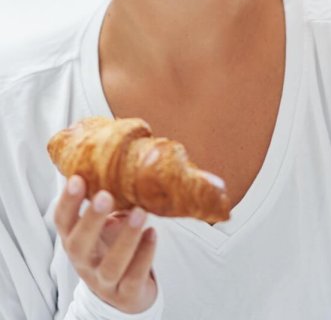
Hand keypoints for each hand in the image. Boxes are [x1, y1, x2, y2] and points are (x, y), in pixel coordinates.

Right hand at [54, 175, 157, 312]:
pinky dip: (144, 255)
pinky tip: (153, 233)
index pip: (63, 220)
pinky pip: (134, 277)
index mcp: (75, 239)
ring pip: (111, 265)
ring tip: (141, 213)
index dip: (68, 201)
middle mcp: (84, 261)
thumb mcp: (104, 223)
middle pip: (79, 244)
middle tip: (105, 195)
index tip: (77, 178)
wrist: (124, 293)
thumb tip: (122, 150)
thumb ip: (107, 196)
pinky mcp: (126, 294)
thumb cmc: (111, 246)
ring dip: (126, 238)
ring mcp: (104, 281)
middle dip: (91, 219)